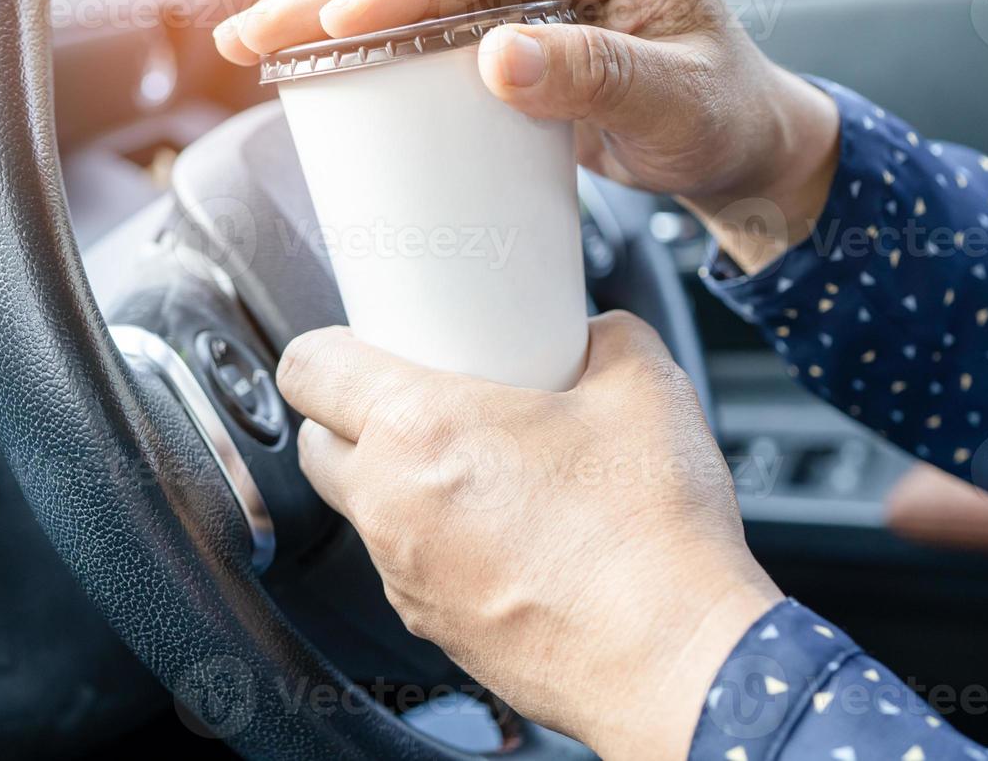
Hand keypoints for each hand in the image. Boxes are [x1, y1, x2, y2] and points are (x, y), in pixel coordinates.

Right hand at [215, 0, 839, 272]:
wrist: (743, 139)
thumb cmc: (724, 119)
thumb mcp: (675, 106)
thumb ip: (597, 78)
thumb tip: (497, 60)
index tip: (339, 25)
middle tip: (257, 32)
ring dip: (334, 6)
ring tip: (256, 41)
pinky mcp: (518, 2)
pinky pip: (431, 10)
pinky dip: (370, 33)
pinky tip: (313, 56)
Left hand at [276, 311, 781, 760]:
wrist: (677, 655)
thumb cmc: (650, 530)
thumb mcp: (645, 385)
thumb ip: (607, 335)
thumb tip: (594, 332)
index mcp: (421, 430)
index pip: (309, 369)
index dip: (328, 345)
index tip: (367, 340)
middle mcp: (392, 509)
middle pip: (319, 446)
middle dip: (354, 416)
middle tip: (426, 399)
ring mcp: (407, 578)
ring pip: (366, 512)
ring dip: (400, 484)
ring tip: (483, 467)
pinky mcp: (436, 628)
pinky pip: (412, 567)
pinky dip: (440, 543)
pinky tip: (512, 532)